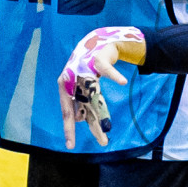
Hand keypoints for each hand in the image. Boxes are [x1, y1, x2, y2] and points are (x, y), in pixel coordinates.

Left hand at [56, 26, 144, 148]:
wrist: (96, 41)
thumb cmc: (88, 67)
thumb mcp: (84, 85)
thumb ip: (82, 100)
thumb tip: (80, 120)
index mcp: (66, 88)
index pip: (67, 113)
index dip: (69, 129)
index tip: (70, 146)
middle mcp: (72, 81)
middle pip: (83, 108)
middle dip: (93, 127)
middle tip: (103, 142)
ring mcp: (83, 70)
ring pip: (94, 96)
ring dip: (102, 112)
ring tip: (108, 127)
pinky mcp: (96, 60)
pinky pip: (106, 70)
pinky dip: (114, 75)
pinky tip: (121, 82)